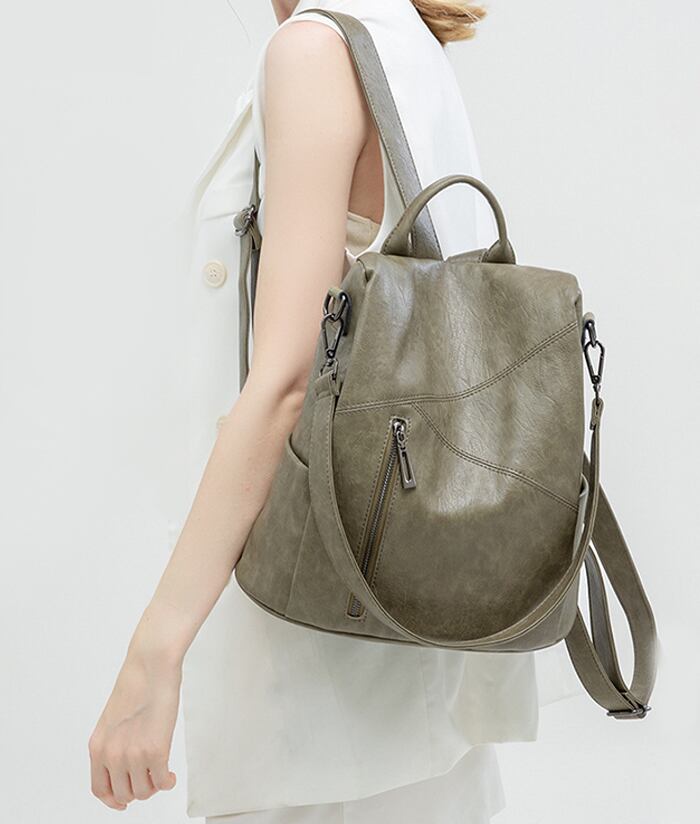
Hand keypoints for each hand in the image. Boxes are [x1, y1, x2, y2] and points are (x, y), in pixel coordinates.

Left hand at [88, 648, 180, 809]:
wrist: (151, 665)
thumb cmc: (137, 684)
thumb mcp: (113, 719)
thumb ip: (114, 743)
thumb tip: (126, 764)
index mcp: (98, 746)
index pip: (100, 789)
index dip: (113, 800)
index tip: (123, 801)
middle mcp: (112, 754)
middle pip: (123, 794)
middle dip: (139, 790)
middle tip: (150, 777)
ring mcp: (133, 754)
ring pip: (143, 792)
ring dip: (154, 786)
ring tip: (161, 773)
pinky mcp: (156, 750)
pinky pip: (161, 782)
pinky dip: (168, 782)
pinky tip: (171, 774)